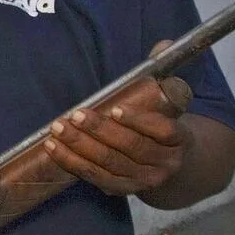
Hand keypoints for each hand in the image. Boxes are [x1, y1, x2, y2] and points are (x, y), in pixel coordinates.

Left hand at [43, 77, 190, 196]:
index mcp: (181, 140)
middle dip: (100, 131)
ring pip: (109, 164)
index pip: (164, 131)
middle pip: (131, 148)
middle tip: (76, 115)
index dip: (140, 121)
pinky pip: (94, 177)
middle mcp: (165, 164)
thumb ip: (163, 73)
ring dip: (80, 146)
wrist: (172, 165)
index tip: (116, 108)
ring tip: (58, 129)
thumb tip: (163, 44)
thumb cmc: (164, 126)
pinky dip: (72, 162)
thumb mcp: (171, 103)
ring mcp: (144, 181)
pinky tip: (54, 147)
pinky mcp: (122, 189)